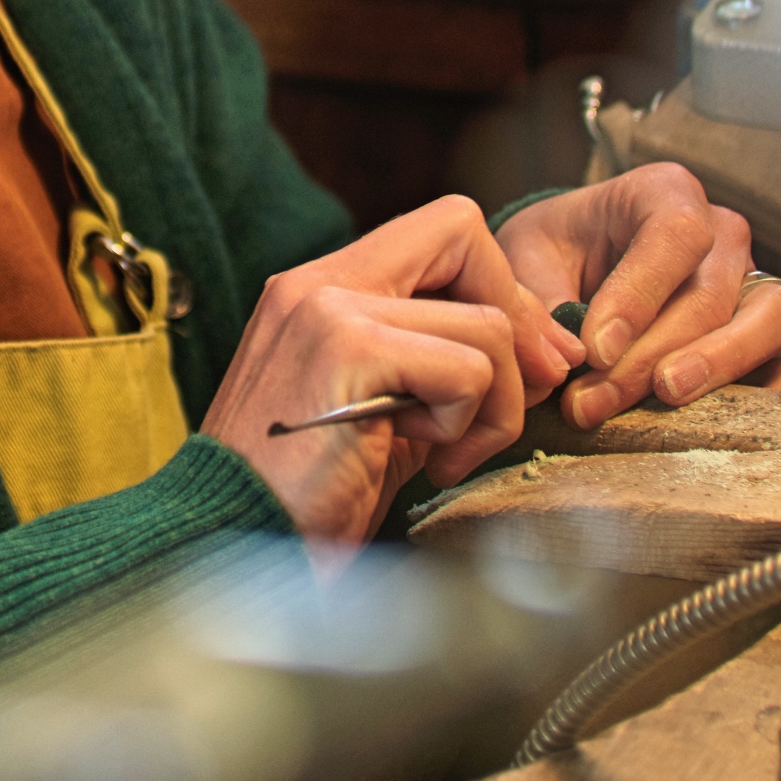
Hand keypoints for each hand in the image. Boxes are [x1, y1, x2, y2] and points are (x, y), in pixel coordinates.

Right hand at [202, 197, 583, 543]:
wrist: (232, 550)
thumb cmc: (307, 501)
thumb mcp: (383, 414)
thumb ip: (443, 367)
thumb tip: (549, 351)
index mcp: (318, 288)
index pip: (441, 230)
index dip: (496, 285)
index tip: (519, 363)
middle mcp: (318, 282)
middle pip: (464, 234)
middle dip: (517, 321)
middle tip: (515, 401)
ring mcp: (328, 309)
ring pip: (484, 322)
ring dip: (492, 404)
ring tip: (440, 454)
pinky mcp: (347, 350)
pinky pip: (469, 370)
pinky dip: (467, 427)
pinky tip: (421, 462)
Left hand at [494, 164, 780, 428]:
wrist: (572, 265)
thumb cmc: (553, 251)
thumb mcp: (527, 257)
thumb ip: (541, 301)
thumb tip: (567, 361)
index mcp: (665, 194)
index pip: (674, 235)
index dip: (639, 295)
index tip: (594, 349)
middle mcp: (721, 233)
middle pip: (711, 294)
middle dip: (650, 355)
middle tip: (592, 401)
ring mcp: (751, 282)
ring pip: (768, 319)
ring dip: (717, 366)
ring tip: (663, 398)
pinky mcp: (764, 334)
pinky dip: (756, 393)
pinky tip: (707, 420)